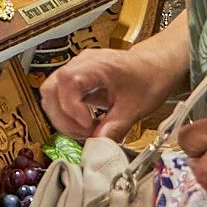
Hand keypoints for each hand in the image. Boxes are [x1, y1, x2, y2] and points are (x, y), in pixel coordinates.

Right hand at [39, 45, 180, 141]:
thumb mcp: (137, 106)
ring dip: (61, 117)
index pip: (67, 82)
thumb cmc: (149, 78)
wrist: (156, 66)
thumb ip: (116, 125)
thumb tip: (99, 143)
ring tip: (83, 131)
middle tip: (83, 134)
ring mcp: (77, 69)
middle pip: (51, 89)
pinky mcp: (77, 78)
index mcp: (97, 65)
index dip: (72, 109)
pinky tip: (84, 123)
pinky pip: (59, 95)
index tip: (89, 127)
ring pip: (50, 92)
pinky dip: (66, 113)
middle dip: (62, 118)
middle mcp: (81, 63)